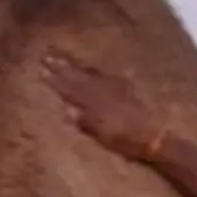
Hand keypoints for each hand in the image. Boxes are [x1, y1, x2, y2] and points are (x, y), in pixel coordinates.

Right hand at [40, 50, 165, 162]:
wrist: (155, 136)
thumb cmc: (127, 141)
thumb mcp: (104, 136)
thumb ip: (86, 123)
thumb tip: (66, 110)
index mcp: (96, 104)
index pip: (70, 90)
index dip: (55, 81)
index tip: (41, 70)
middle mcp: (103, 92)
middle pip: (78, 77)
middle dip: (61, 67)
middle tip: (46, 56)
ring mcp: (114, 89)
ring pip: (90, 74)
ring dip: (75, 66)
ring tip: (62, 57)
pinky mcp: (125, 89)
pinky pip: (106, 76)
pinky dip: (96, 71)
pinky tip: (91, 67)